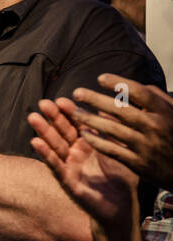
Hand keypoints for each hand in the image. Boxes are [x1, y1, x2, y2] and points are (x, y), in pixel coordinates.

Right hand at [29, 97, 135, 225]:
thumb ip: (112, 131)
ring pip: (54, 146)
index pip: (76, 124)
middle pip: (62, 132)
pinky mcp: (66, 179)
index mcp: (88, 144)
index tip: (61, 99)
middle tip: (43, 103)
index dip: (68, 112)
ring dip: (43, 132)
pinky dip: (45, 154)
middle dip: (53, 117)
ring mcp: (69, 165)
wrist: (121, 206)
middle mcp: (75, 152)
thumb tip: (109, 109)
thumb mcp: (119, 151)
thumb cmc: (121, 179)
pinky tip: (35, 142)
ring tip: (33, 118)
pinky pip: (54, 165)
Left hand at [68, 75, 172, 190]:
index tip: (100, 78)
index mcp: (164, 112)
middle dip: (96, 99)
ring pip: (112, 129)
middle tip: (77, 92)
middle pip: (120, 110)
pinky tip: (84, 133)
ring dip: (90, 120)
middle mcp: (155, 127)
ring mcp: (146, 146)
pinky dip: (96, 141)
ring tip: (75, 112)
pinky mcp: (138, 163)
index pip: (140, 93)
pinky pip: (112, 149)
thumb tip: (131, 85)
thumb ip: (156, 97)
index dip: (119, 83)